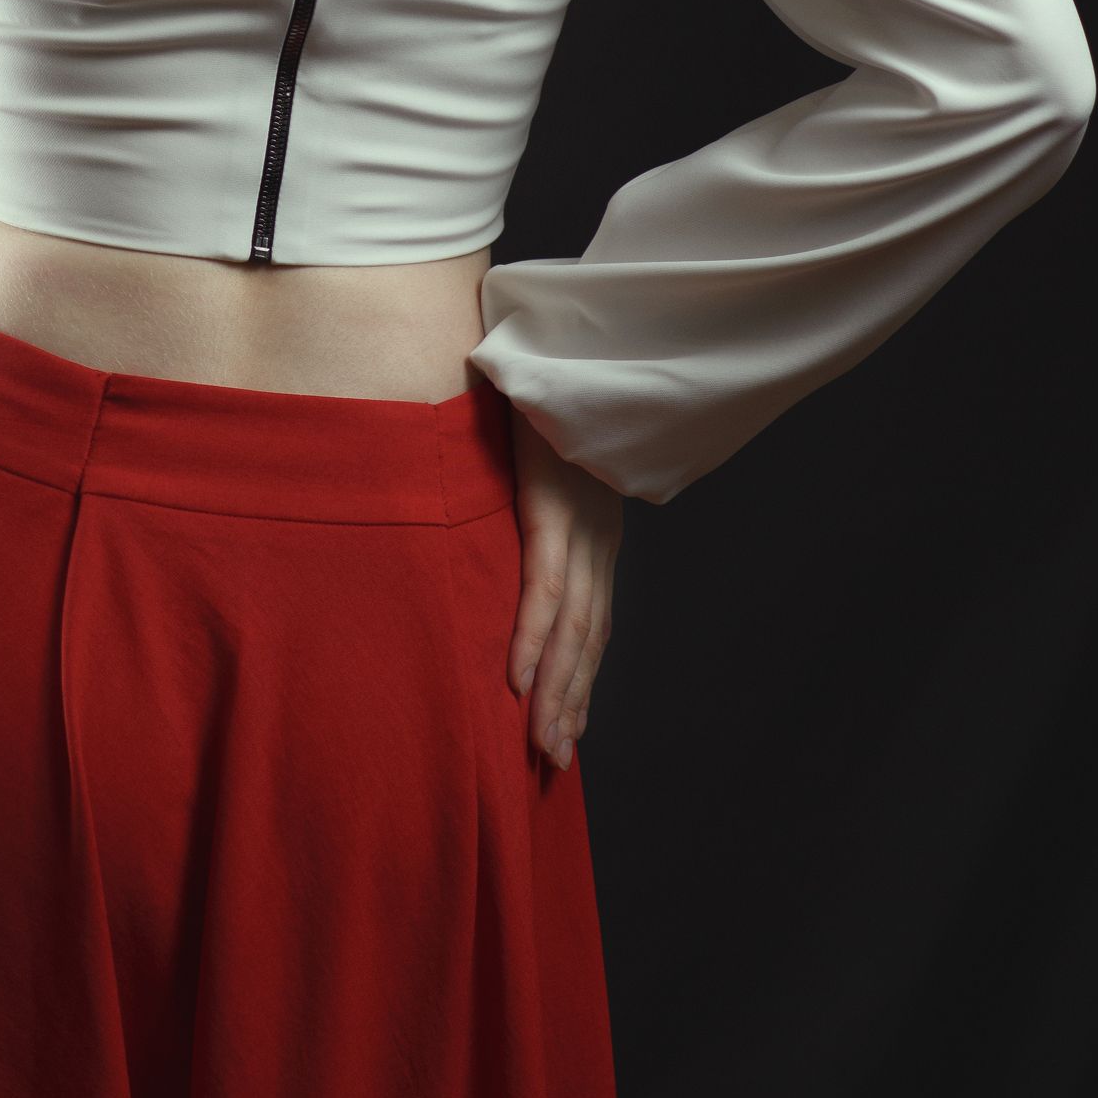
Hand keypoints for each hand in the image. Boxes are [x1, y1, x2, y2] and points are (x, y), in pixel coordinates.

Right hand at [505, 405, 623, 773]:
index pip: (592, 618)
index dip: (581, 675)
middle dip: (571, 703)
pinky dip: (534, 637)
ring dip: (557, 690)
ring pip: (574, 625)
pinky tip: (520, 679)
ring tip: (542, 743)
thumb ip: (528, 494)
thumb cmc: (539, 387)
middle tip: (553, 763)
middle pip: (588, 636)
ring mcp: (580, 521)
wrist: (555, 333)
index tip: (567, 728)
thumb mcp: (539, 453)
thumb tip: (500, 527)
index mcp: (594, 525)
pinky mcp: (555, 504)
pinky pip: (545, 585)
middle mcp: (597, 532)